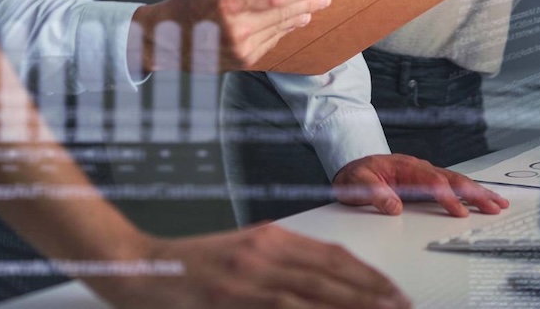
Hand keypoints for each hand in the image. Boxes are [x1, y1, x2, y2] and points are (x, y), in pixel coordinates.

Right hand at [92, 225, 409, 308]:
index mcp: (270, 237)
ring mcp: (248, 278)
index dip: (368, 275)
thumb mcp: (242, 254)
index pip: (333, 255)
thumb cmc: (190, 265)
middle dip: (372, 294)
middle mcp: (264, 252)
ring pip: (315, 296)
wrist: (138, 266)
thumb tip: (324, 285)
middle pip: (332, 275)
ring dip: (353, 306)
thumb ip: (281, 265)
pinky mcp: (232, 299)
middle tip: (401, 307)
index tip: (392, 290)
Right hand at [132, 0, 330, 71]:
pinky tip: (294, 21)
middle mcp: (237, 29)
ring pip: (280, 29)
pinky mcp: (243, 61)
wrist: (166, 40)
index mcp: (228, 4)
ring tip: (314, 8)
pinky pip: (271, 42)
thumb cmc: (188, 5)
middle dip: (308, 4)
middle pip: (283, 14)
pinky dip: (284, 30)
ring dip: (300, 17)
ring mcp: (241, 48)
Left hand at [332, 154, 509, 217]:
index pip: (432, 182)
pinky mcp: (426, 181)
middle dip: (475, 193)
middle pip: (452, 179)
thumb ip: (375, 194)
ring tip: (498, 203)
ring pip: (456, 181)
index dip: (448, 198)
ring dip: (478, 192)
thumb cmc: (356, 174)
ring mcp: (425, 173)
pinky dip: (469, 192)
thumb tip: (394, 207)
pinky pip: (452, 185)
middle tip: (495, 205)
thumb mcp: (357, 183)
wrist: (353, 165)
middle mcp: (420, 168)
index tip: (461, 212)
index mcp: (405, 167)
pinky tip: (481, 199)